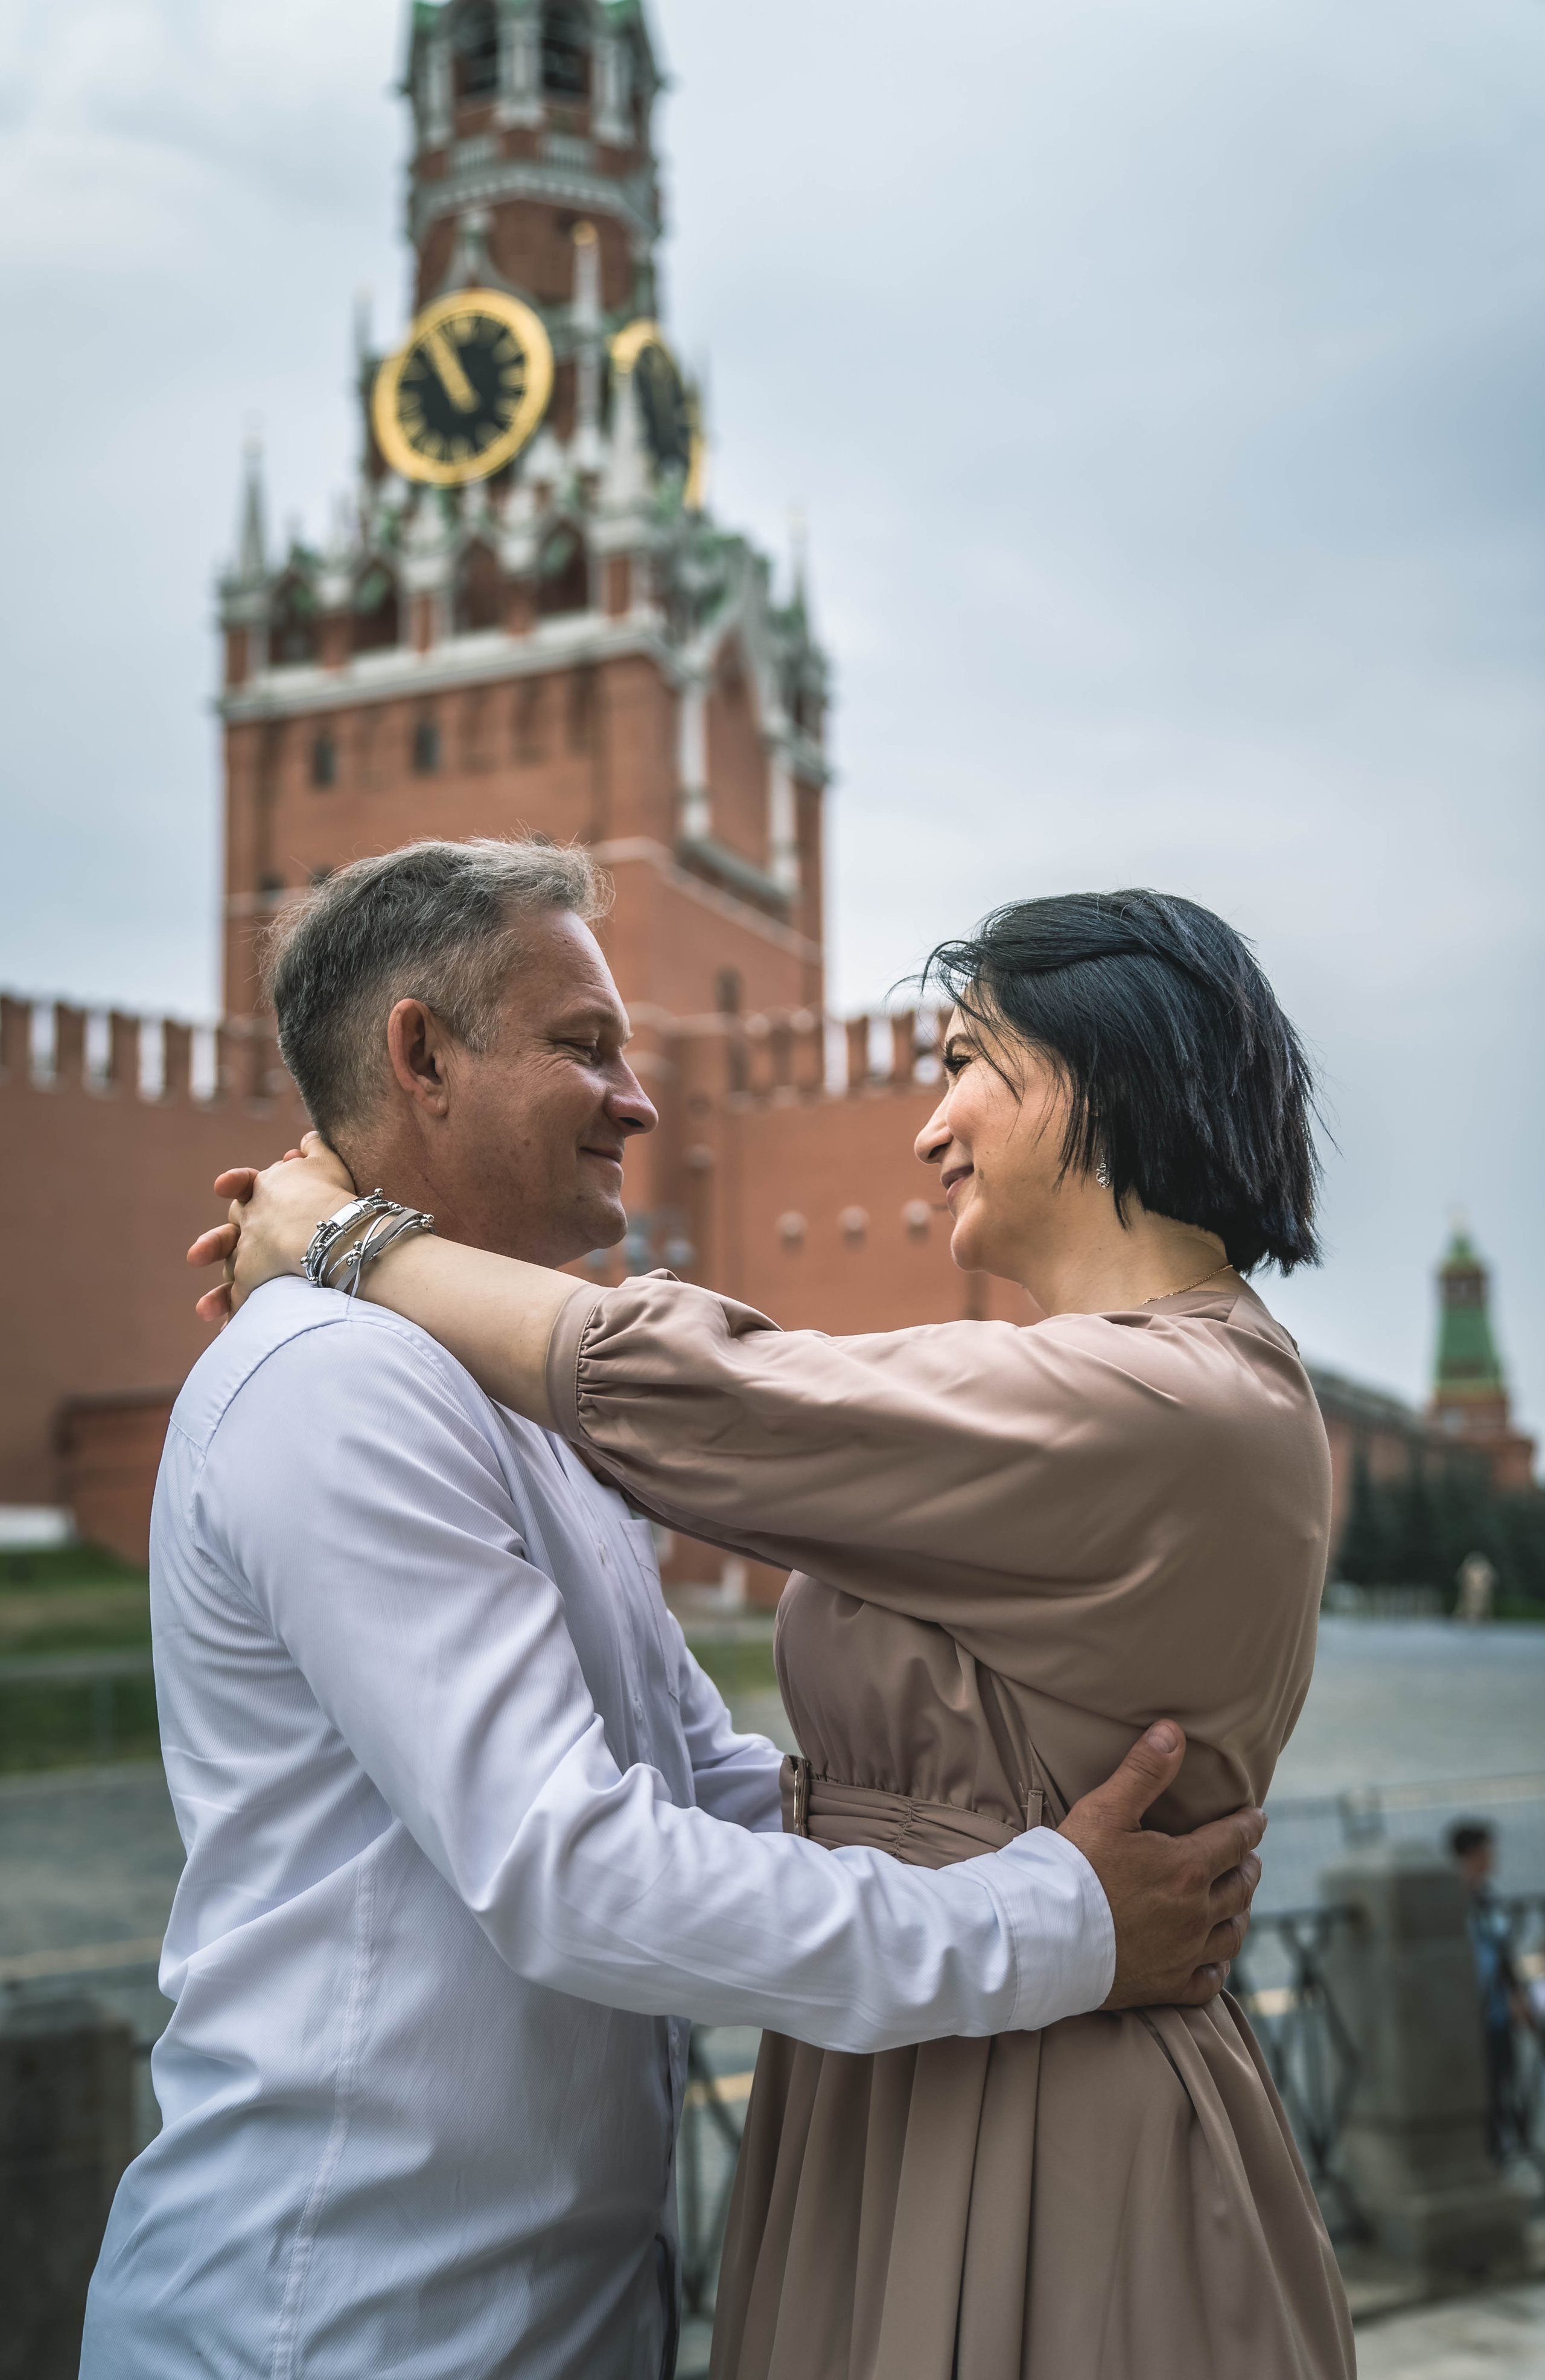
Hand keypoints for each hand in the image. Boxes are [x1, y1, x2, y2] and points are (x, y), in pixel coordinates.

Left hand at [187, 1133, 354, 1323]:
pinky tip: (226, 1334)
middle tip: (195, 1257)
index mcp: (264, 1190)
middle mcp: (250, 1221)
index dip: (234, 1185)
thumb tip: (306, 1140)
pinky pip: (241, 1302)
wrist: (329, 1229)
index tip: (221, 1187)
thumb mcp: (325, 1162)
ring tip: (204, 1310)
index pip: (243, 1185)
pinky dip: (235, 1318)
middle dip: (213, 1244)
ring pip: (229, 1272)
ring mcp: (250, 1252)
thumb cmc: (330, 1192)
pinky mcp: (254, 1281)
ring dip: (216, 1294)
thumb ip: (314, 1149)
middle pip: (227, 1232)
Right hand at [1059, 1722, 1264, 2010]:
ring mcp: (1184, 1954)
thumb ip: (1143, 1771)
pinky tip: (1215, 1958)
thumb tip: (1174, 1731)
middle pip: (1240, 1886)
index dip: (1249, 1826)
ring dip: (1240, 1912)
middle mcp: (1196, 1914)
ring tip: (1239, 1901)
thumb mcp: (1105, 1809)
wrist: (1042, 1940)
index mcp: (1187, 1867)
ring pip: (1232, 1933)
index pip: (1235, 1840)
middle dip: (1247, 1866)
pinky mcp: (1166, 1987)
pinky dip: (1218, 1965)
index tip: (1257, 1818)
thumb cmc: (1071, 1870)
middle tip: (1248, 1856)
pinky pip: (1209, 1980)